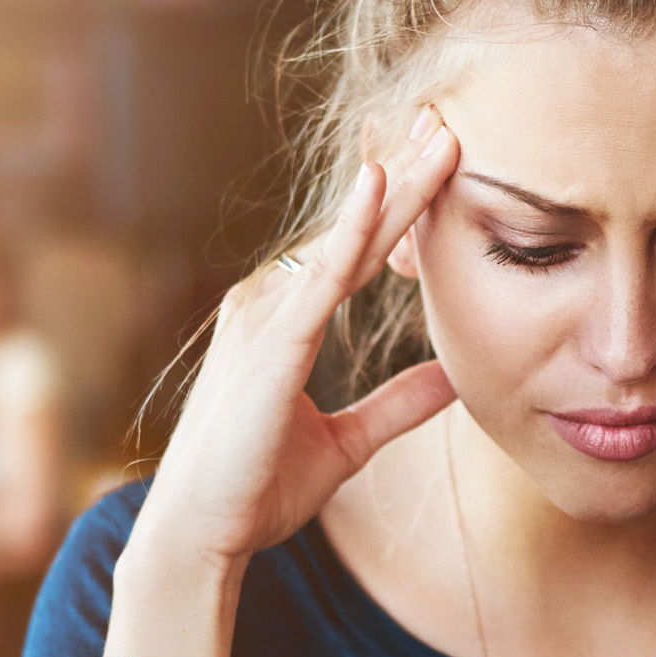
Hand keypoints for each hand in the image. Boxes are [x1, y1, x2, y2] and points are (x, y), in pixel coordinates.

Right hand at [137, 109, 461, 570]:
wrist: (200, 537)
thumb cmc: (255, 490)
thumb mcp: (346, 443)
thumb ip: (398, 405)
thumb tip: (455, 377)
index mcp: (285, 320)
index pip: (355, 249)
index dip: (400, 204)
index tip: (441, 157)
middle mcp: (269, 305)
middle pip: (350, 229)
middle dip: (402, 174)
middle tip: (446, 119)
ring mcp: (264, 319)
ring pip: (342, 241)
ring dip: (393, 189)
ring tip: (439, 138)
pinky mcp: (269, 347)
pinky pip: (319, 279)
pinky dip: (350, 233)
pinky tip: (378, 189)